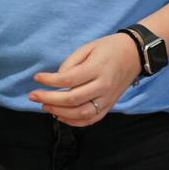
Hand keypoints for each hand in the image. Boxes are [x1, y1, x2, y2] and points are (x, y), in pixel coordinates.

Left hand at [28, 33, 142, 125]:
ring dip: (60, 113)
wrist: (135, 55)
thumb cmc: (109, 48)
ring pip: (81, 113)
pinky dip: (74, 122)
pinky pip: (91, 119)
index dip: (50, 81)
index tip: (36, 78)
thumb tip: (56, 79)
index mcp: (97, 68)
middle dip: (49, 99)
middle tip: (33, 96)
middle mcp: (103, 86)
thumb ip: (71, 63)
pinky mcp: (110, 106)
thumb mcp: (88, 47)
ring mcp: (108, 98)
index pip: (69, 79)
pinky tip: (60, 116)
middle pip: (73, 99)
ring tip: (44, 106)